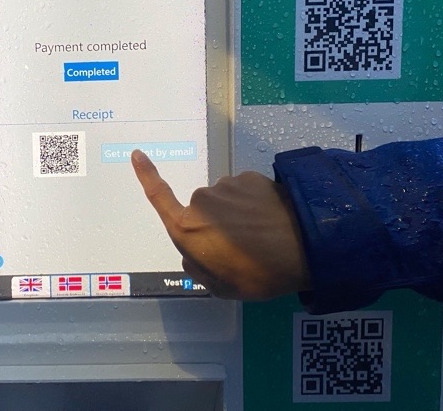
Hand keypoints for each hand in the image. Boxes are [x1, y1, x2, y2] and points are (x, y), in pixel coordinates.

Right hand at [131, 150, 311, 299]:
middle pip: (201, 212)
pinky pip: (244, 192)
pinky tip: (271, 220)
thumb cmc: (258, 274)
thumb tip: (192, 254)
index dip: (147, 176)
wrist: (304, 246)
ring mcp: (226, 186)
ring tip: (261, 237)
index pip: (159, 197)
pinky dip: (253, 204)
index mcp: (188, 229)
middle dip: (214, 226)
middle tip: (240, 249)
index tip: (138, 154)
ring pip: (225, 202)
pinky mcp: (250, 178)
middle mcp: (201, 201)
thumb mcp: (221, 288)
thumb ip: (198, 270)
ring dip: (236, 216)